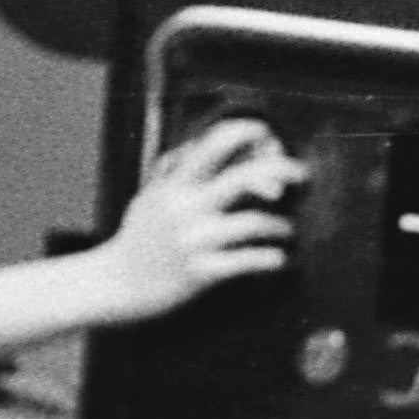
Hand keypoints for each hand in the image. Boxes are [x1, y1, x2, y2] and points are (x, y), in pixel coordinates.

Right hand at [95, 116, 301, 319]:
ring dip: (281, 225)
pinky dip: (271, 258)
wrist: (115, 285)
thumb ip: (173, 170)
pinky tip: (278, 259)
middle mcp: (185, 208)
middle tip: (302, 175)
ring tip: (286, 230)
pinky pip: (249, 261)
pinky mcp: (201, 273)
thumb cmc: (138, 239)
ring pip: (254, 222)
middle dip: (281, 170)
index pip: (213, 144)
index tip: (268, 136)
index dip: (246, 133)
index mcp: (174, 186)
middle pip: (244, 178)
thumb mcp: (150, 197)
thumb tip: (196, 147)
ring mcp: (194, 241)